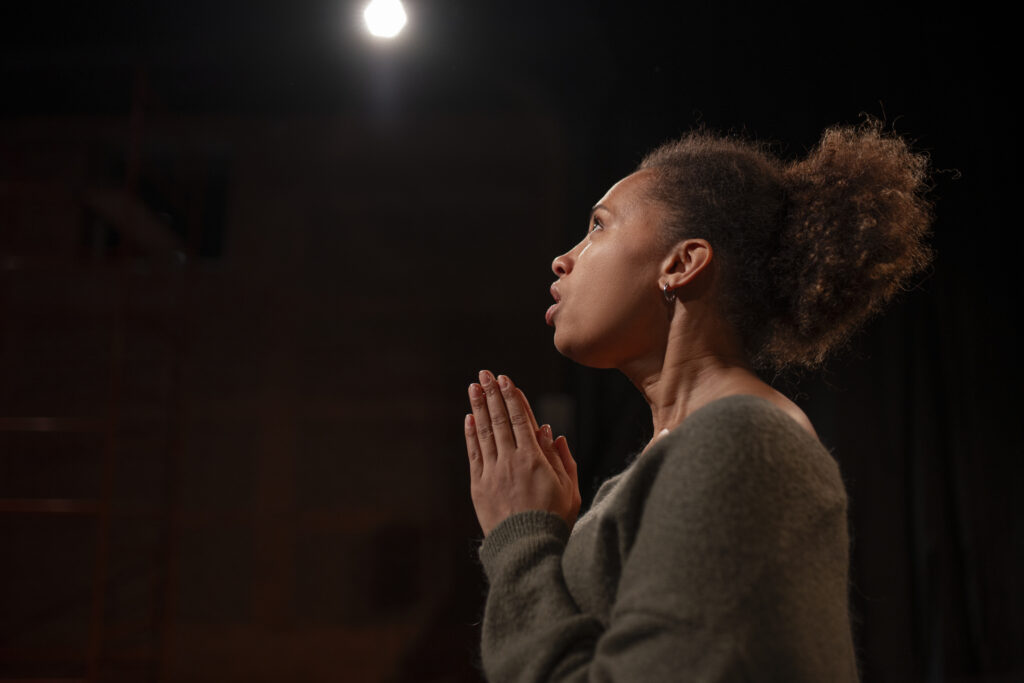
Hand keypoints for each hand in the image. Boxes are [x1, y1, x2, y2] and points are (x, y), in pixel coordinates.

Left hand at [464, 370, 581, 535]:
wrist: (527, 549)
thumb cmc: (554, 521)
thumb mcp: (569, 489)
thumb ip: (561, 459)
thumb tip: (550, 432)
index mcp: (535, 459)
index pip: (521, 419)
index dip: (512, 397)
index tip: (505, 380)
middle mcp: (511, 460)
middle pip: (499, 420)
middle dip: (492, 394)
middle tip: (484, 374)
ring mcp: (493, 473)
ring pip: (484, 432)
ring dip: (478, 407)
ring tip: (473, 387)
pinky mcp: (479, 486)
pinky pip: (474, 454)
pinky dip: (471, 434)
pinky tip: (469, 419)